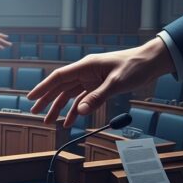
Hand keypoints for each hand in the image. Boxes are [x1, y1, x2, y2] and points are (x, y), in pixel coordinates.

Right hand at [27, 37, 174, 126]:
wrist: (152, 62)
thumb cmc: (135, 66)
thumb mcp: (116, 83)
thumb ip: (98, 97)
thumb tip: (81, 111)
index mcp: (86, 66)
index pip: (58, 77)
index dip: (43, 88)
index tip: (31, 98)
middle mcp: (85, 72)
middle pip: (61, 87)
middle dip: (47, 100)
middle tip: (35, 112)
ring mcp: (92, 80)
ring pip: (70, 95)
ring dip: (60, 108)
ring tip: (50, 121)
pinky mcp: (99, 86)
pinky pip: (83, 100)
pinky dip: (76, 110)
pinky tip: (71, 121)